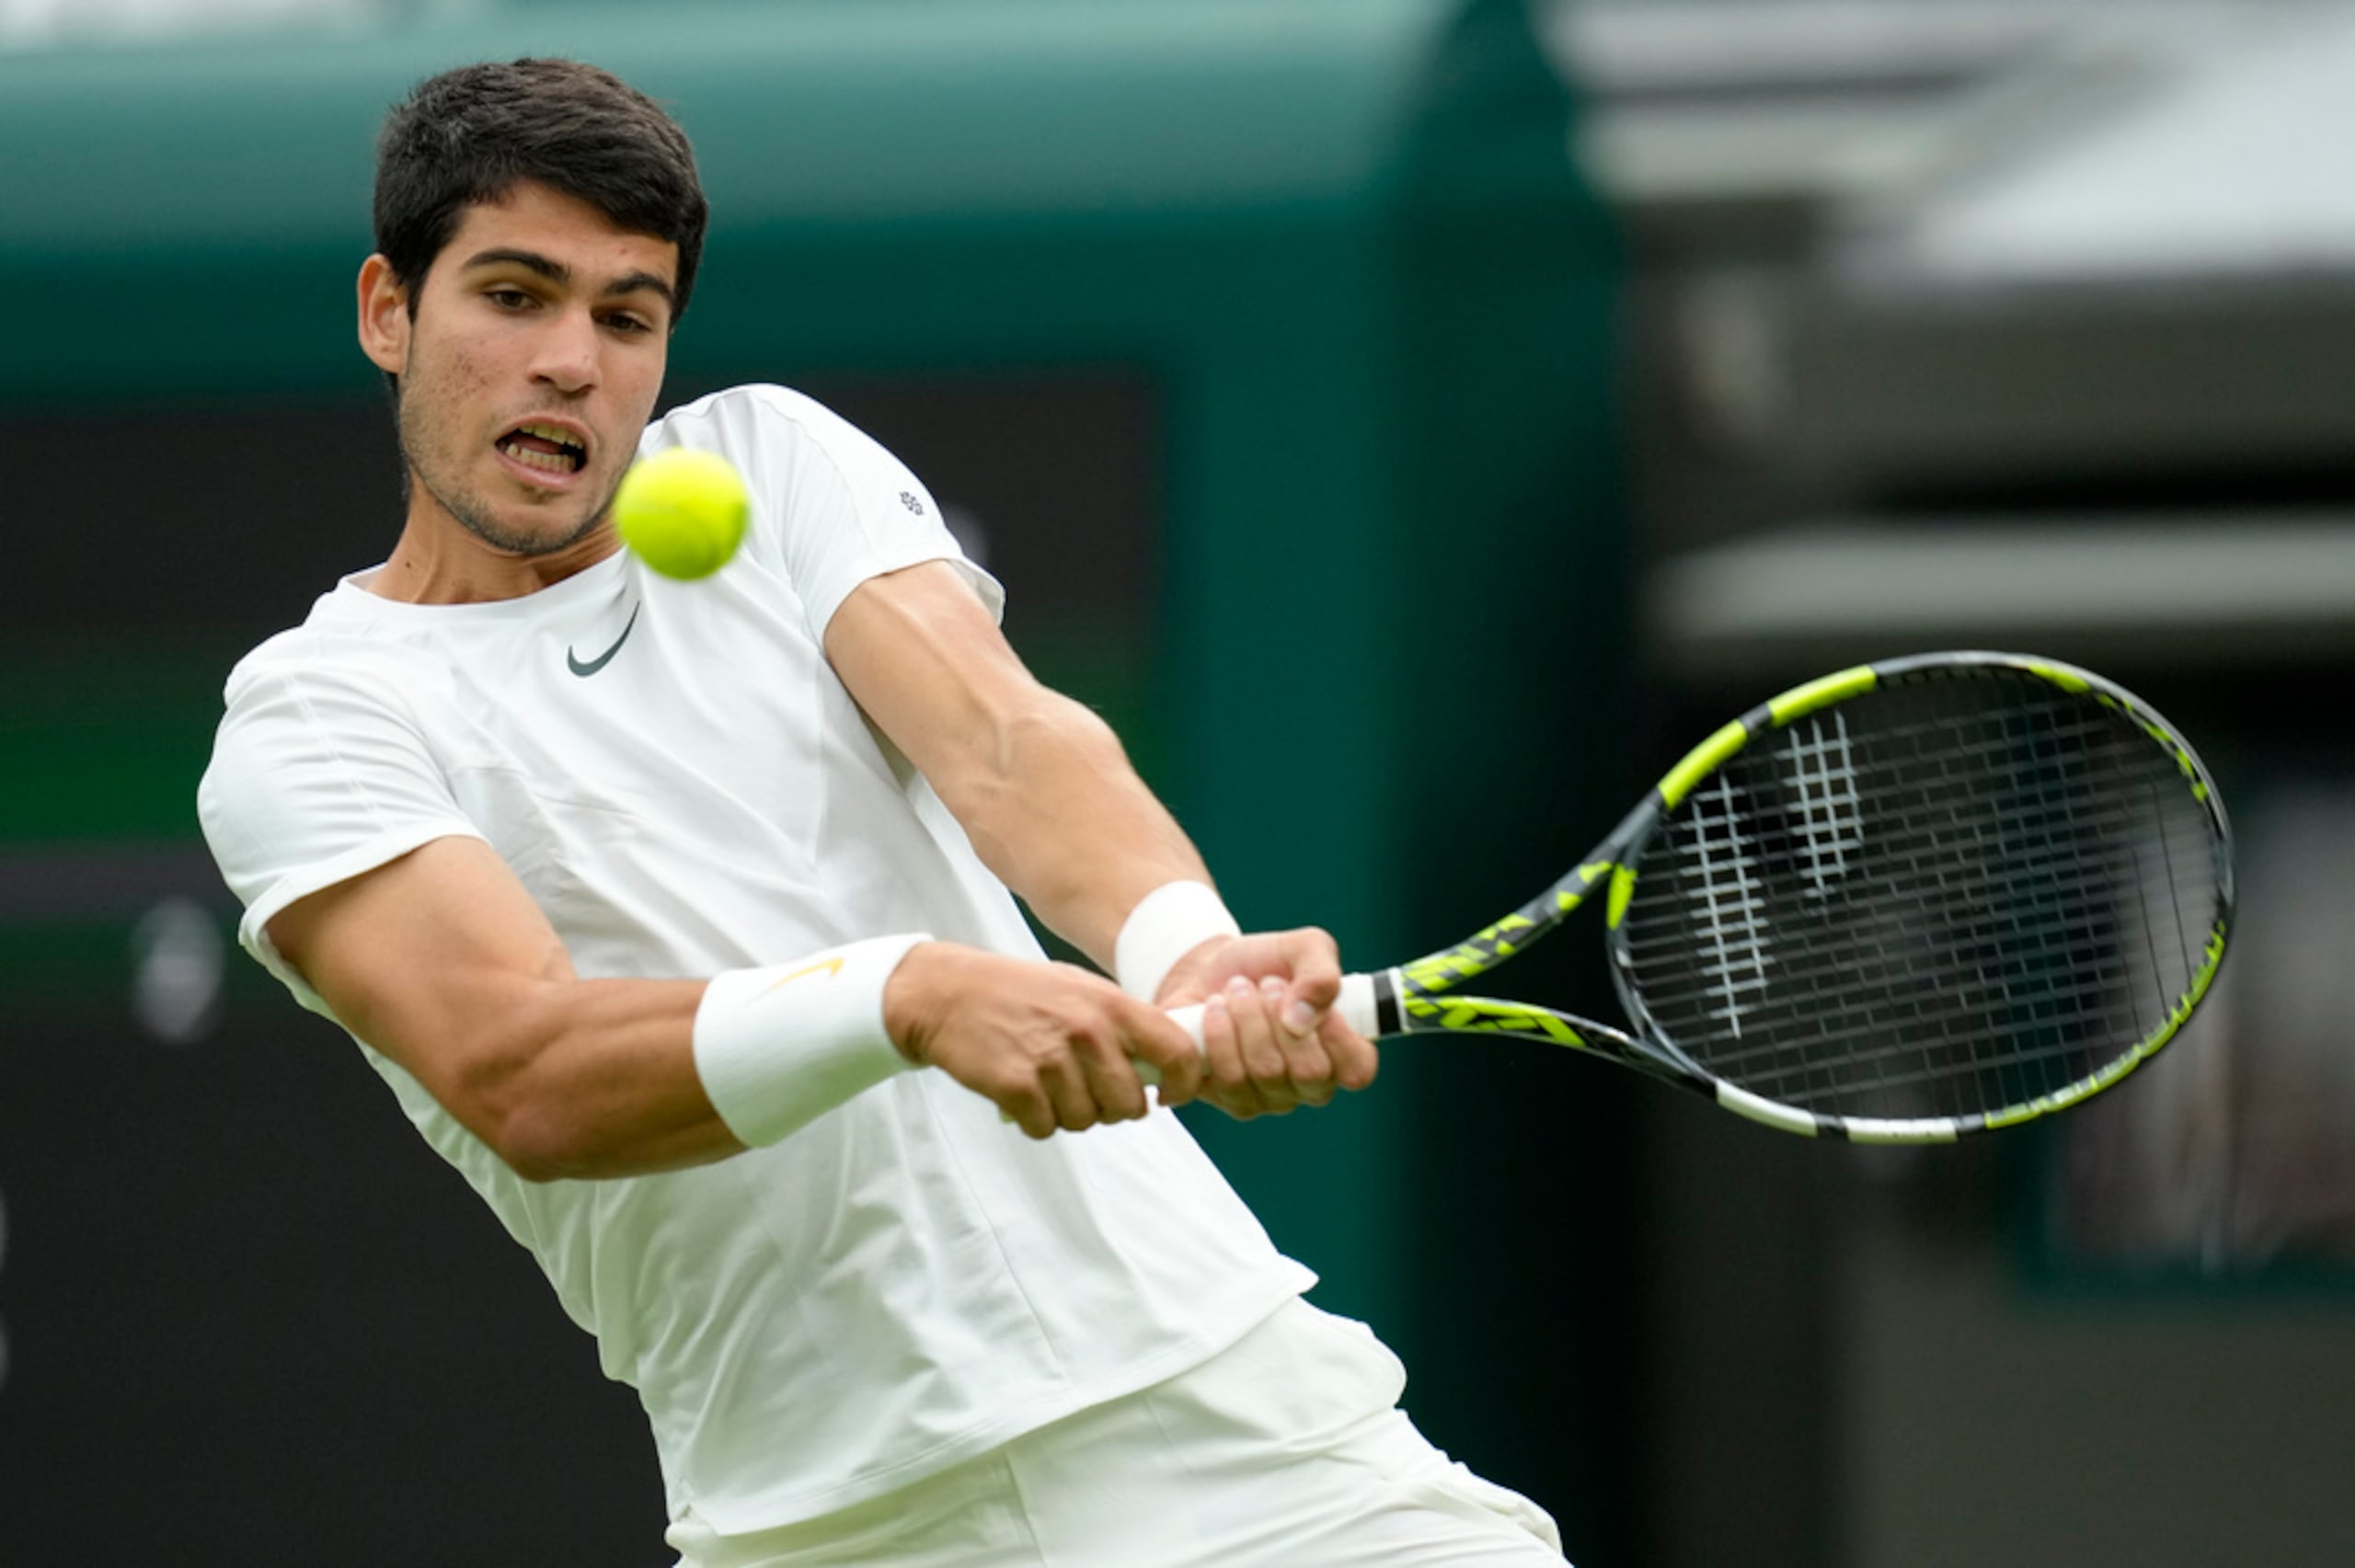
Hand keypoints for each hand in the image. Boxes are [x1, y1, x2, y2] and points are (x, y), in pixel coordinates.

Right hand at [884, 942, 1203, 1137]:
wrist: (948, 992)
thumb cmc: (1021, 993)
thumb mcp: (1082, 989)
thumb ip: (1123, 1024)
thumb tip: (1166, 1067)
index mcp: (1112, 1005)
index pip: (1178, 1052)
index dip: (1184, 1084)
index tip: (1167, 1096)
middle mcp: (1088, 1032)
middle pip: (1129, 1106)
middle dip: (1110, 1107)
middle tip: (1084, 1088)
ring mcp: (1051, 1060)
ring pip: (1086, 1122)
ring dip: (1067, 1113)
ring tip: (1045, 1083)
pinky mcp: (1017, 1087)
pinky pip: (1045, 1128)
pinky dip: (1034, 1120)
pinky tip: (1021, 1092)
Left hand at [1156, 929, 1377, 1118]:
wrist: (1209, 969)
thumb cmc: (1267, 963)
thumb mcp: (1306, 948)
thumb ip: (1321, 975)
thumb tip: (1303, 1020)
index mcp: (1340, 1052)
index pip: (1357, 1071)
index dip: (1337, 1037)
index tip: (1309, 998)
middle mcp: (1311, 1084)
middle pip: (1309, 1072)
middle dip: (1280, 1016)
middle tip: (1266, 983)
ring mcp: (1272, 1097)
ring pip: (1266, 1072)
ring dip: (1246, 1019)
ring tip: (1236, 989)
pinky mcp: (1232, 1099)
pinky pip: (1228, 1079)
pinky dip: (1218, 1035)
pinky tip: (1214, 1010)